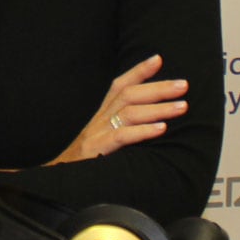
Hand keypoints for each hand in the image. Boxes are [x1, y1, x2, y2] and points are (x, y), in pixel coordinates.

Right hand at [54, 55, 187, 163]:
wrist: (57, 179)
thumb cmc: (84, 161)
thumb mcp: (101, 139)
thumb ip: (121, 128)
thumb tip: (151, 122)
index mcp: (100, 115)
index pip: (119, 86)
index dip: (138, 71)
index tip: (158, 59)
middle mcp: (98, 119)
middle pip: (128, 94)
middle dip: (158, 88)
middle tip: (183, 85)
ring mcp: (97, 133)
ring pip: (128, 112)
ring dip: (158, 108)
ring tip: (181, 107)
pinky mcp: (96, 150)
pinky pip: (121, 136)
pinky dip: (143, 131)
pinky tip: (161, 129)